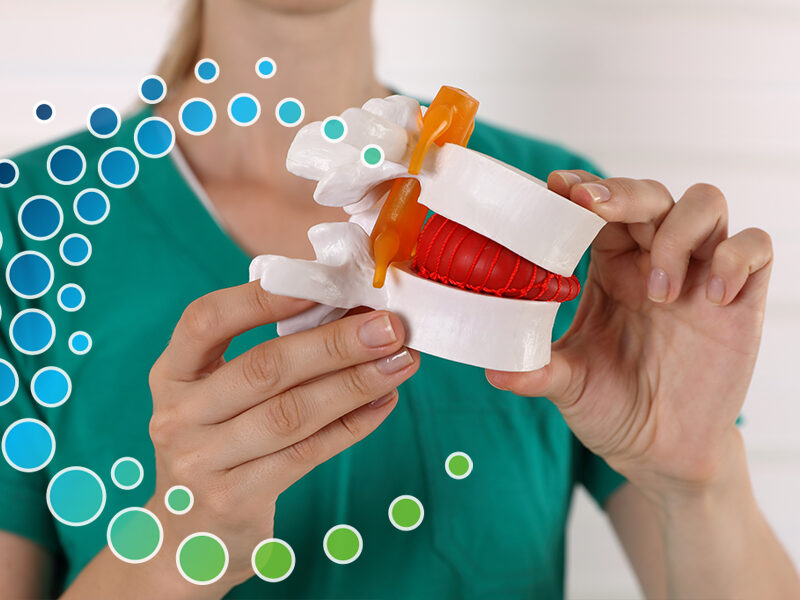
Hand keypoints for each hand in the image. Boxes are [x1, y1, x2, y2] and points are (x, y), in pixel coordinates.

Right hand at [144, 281, 418, 595]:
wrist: (186, 539)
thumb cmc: (216, 447)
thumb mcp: (216, 397)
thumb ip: (265, 355)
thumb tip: (348, 312)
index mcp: (172, 375)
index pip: (206, 320)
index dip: (263, 297)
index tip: (324, 283)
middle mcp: (178, 416)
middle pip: (263, 368)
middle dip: (334, 343)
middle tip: (388, 326)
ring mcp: (202, 463)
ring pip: (291, 414)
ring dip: (355, 383)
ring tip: (401, 361)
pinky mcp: (236, 501)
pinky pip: (307, 454)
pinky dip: (352, 425)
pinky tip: (384, 401)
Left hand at [486, 172, 772, 499]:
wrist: (661, 451)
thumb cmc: (612, 407)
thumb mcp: (568, 385)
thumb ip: (535, 371)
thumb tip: (492, 368)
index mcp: (609, 269)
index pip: (601, 206)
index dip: (584, 188)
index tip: (557, 187)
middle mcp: (654, 262)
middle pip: (651, 193)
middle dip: (623, 192)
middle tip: (594, 209)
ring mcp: (699, 275)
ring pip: (706, 203)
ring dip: (678, 233)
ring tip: (660, 293)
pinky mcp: (741, 299)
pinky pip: (754, 246)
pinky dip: (734, 258)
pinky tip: (710, 298)